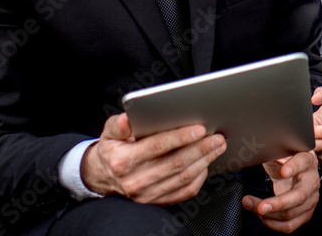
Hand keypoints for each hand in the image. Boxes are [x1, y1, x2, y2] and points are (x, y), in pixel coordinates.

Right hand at [81, 113, 225, 203]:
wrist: (103, 176)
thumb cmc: (112, 149)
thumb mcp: (109, 133)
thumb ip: (118, 125)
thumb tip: (127, 120)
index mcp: (124, 161)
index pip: (157, 146)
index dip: (179, 137)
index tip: (199, 128)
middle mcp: (136, 180)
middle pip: (175, 163)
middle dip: (200, 149)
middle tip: (217, 137)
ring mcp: (147, 194)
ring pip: (182, 178)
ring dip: (204, 161)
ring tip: (217, 146)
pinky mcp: (156, 201)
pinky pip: (183, 192)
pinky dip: (199, 178)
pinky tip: (207, 163)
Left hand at [242, 150, 319, 231]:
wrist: (296, 170)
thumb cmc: (286, 158)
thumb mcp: (280, 148)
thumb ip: (276, 148)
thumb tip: (266, 149)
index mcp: (307, 160)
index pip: (303, 162)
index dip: (294, 167)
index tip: (282, 171)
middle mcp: (312, 180)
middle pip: (299, 195)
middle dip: (278, 203)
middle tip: (261, 206)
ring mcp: (311, 198)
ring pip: (292, 213)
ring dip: (269, 215)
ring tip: (252, 206)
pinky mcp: (306, 213)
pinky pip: (290, 225)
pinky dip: (273, 223)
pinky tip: (262, 216)